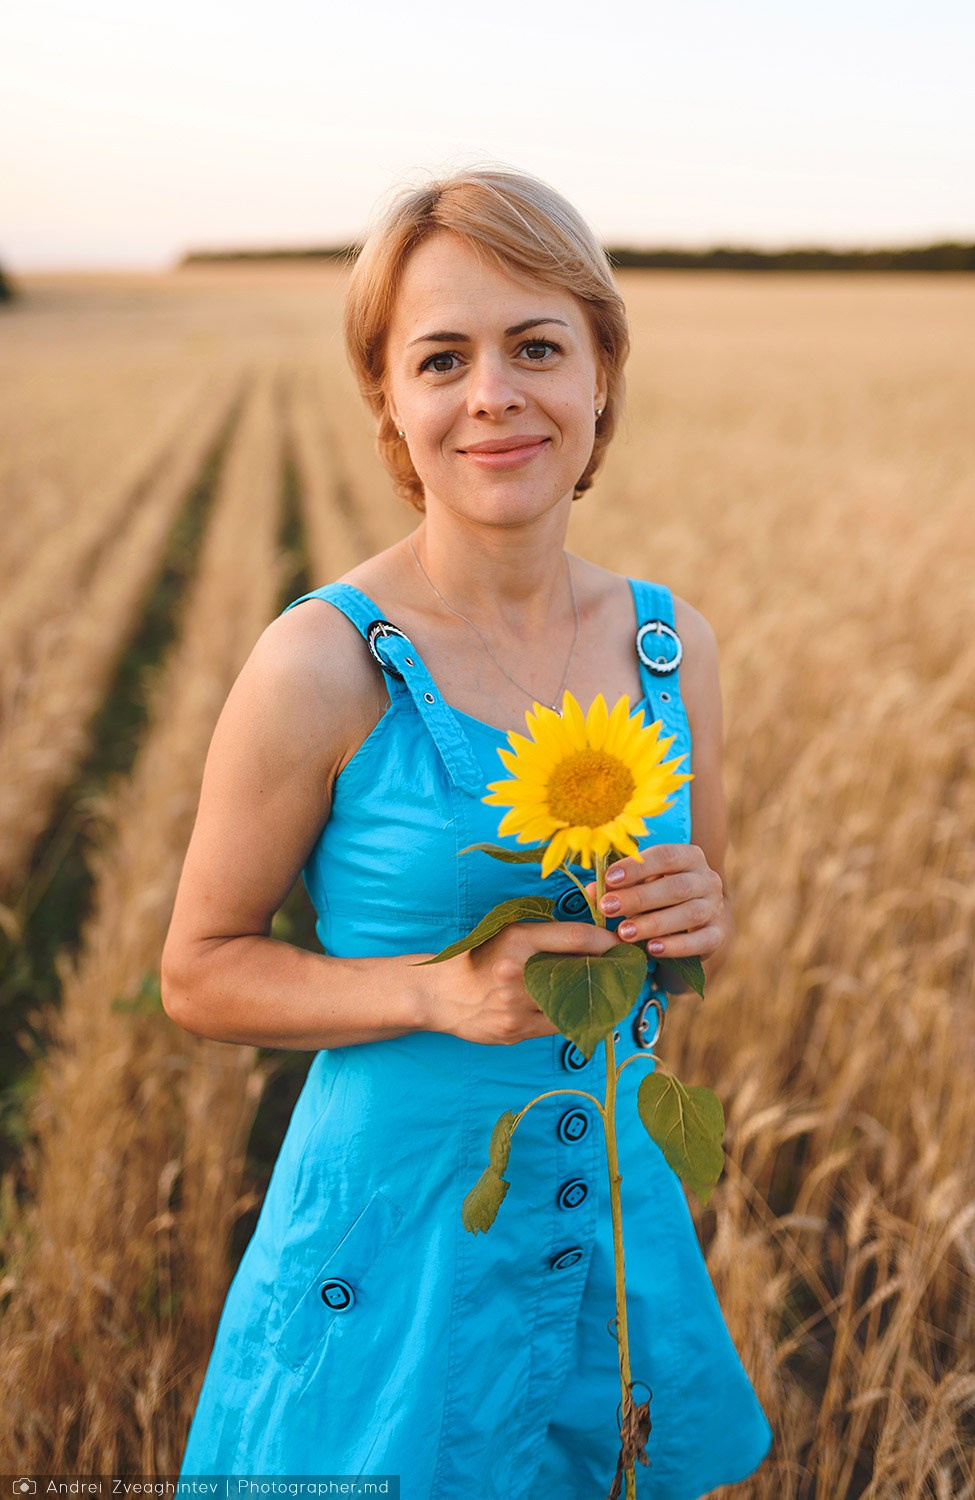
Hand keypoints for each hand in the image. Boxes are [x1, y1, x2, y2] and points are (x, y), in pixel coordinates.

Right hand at [432, 920, 619, 1045]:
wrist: (442, 994)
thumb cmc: (482, 958)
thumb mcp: (509, 933)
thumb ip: (548, 933)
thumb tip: (597, 925)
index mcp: (516, 939)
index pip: (575, 938)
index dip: (606, 942)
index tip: (621, 945)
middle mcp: (516, 972)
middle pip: (579, 972)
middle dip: (606, 972)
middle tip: (622, 970)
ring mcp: (515, 1005)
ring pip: (573, 1003)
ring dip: (594, 999)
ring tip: (605, 992)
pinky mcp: (515, 1030)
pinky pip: (559, 1025)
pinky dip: (573, 1018)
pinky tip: (581, 1012)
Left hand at [585, 844, 728, 961]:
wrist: (697, 923)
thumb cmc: (661, 896)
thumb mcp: (642, 885)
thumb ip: (620, 885)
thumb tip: (591, 891)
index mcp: (689, 857)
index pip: (665, 856)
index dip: (637, 867)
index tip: (609, 878)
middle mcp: (707, 879)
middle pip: (676, 886)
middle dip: (639, 898)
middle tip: (608, 908)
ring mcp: (715, 907)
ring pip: (689, 913)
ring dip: (654, 923)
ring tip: (624, 932)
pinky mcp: (718, 935)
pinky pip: (701, 941)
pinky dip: (676, 945)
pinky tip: (652, 949)